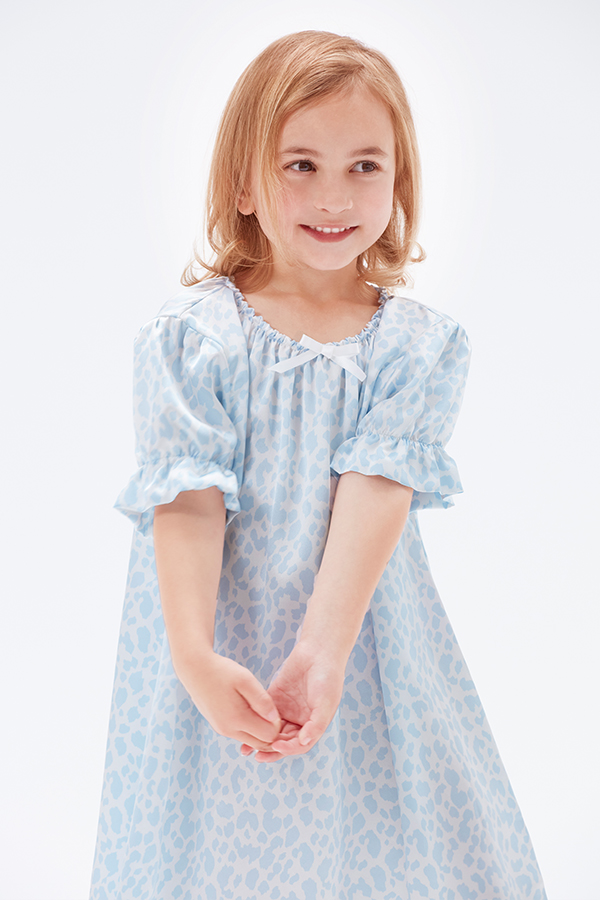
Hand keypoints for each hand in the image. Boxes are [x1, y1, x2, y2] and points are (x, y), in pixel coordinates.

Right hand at [178, 651, 281, 750]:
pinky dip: (250, 728)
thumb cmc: (222, 671)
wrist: (195, 668)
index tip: (275, 708)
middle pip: (261, 744)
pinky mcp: (219, 726)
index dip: (277, 724)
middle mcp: (228, 730)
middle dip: (271, 732)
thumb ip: (262, 700)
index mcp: (237, 719)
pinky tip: (250, 710)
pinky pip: (241, 734)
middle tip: (273, 712)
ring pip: (251, 741)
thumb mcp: (246, 680)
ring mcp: (222, 730)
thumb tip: (275, 718)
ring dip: (260, 730)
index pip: (269, 735)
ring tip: (262, 709)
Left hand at [239, 640, 345, 761]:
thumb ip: (316, 723)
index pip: (299, 745)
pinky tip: (244, 726)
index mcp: (312, 725)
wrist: (318, 651)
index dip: (288, 749)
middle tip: (258, 755)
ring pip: (271, 730)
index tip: (276, 747)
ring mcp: (286, 709)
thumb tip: (304, 742)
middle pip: (283, 741)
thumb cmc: (328, 677)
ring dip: (260, 739)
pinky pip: (263, 713)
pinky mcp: (274, 698)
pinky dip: (254, 721)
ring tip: (246, 748)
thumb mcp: (326, 701)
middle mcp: (299, 720)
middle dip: (271, 749)